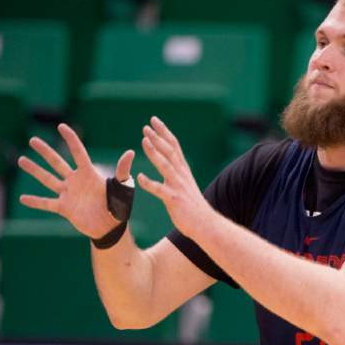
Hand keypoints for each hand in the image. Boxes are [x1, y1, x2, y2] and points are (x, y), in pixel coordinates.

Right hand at [17, 123, 134, 238]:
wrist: (111, 227)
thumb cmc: (119, 206)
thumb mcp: (122, 188)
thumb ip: (123, 171)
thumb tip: (130, 152)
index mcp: (89, 174)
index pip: (78, 153)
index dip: (71, 139)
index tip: (61, 126)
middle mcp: (76, 181)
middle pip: (57, 163)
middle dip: (45, 152)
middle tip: (32, 140)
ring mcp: (68, 194)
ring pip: (48, 179)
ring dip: (35, 170)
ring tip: (21, 159)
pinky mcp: (64, 208)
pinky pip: (46, 203)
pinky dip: (35, 201)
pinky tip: (22, 198)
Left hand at [137, 116, 213, 238]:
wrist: (206, 224)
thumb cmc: (194, 207)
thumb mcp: (186, 185)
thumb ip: (178, 173)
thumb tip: (171, 162)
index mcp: (183, 170)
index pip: (174, 146)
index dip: (164, 132)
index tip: (154, 120)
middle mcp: (182, 175)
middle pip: (170, 151)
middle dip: (158, 137)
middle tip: (146, 126)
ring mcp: (178, 187)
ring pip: (165, 166)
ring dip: (154, 153)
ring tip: (144, 141)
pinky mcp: (174, 200)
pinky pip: (160, 190)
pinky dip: (149, 183)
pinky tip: (139, 178)